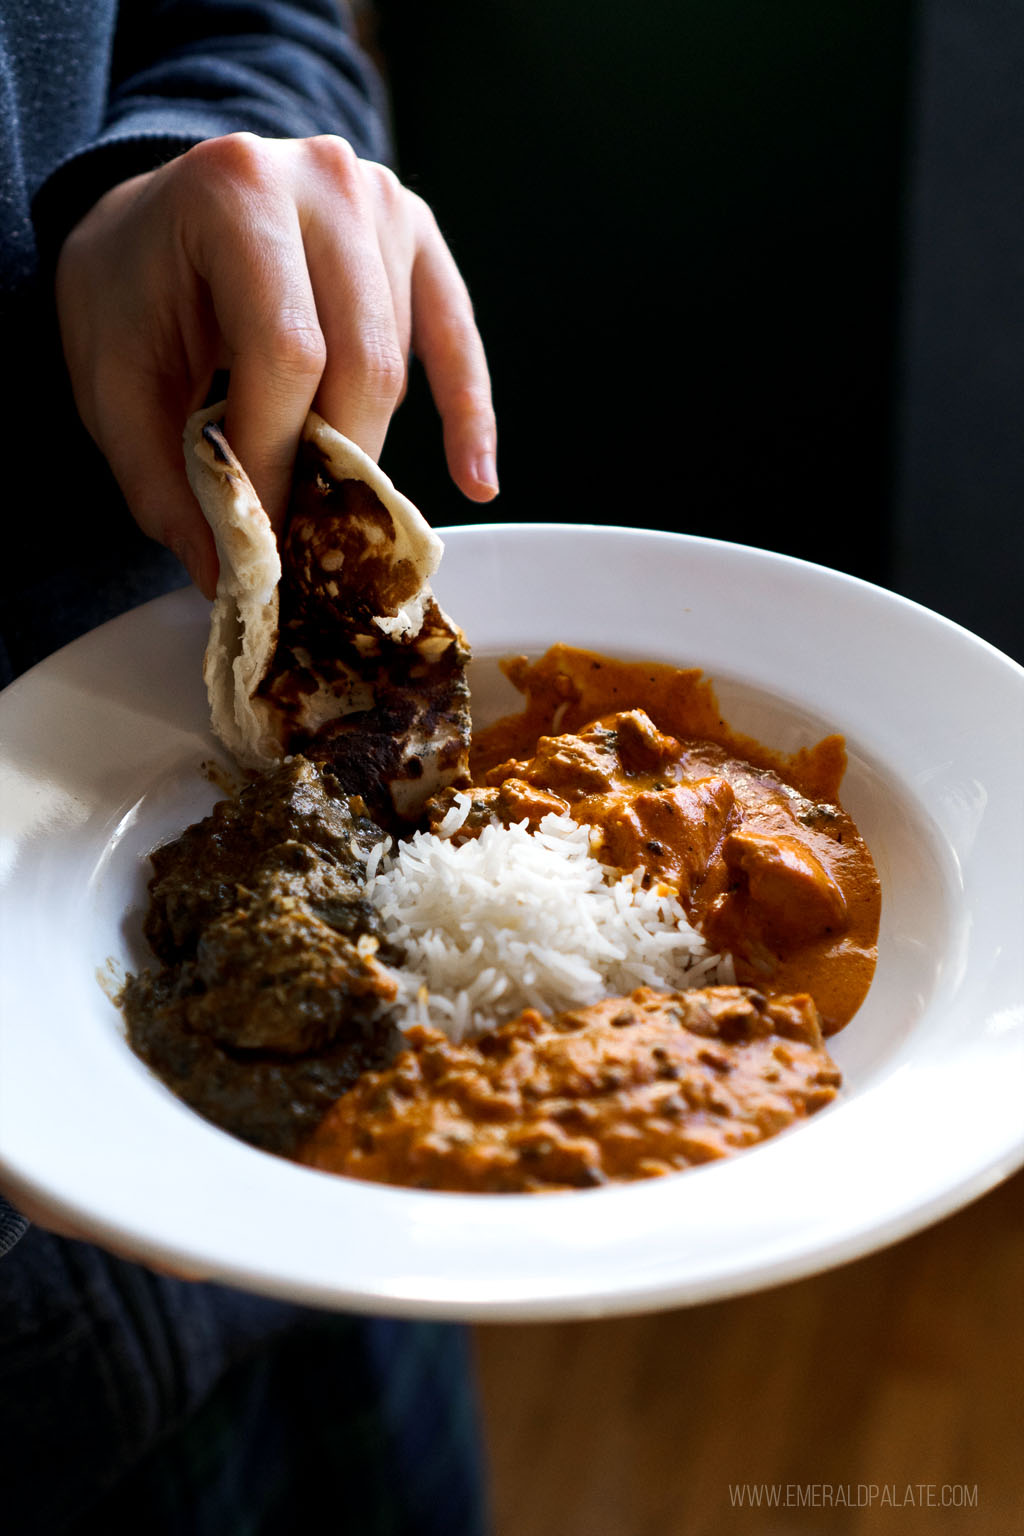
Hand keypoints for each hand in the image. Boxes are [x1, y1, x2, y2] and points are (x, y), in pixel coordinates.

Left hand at [55, 134, 497, 596]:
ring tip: (328, 495)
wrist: (154, 217)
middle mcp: (323, 180)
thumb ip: (162, 479)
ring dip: (362, 443)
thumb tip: (226, 579)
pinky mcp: (417, 233)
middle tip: (305, 541)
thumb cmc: (130, 291)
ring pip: (398, 366)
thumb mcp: (112, 379)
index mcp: (236, 192)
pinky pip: (457, 338)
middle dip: (333, 469)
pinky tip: (475, 480)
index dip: (280, 458)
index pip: (288, 352)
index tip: (265, 538)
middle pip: (363, 364)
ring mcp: (381, 200)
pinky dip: (469, 415)